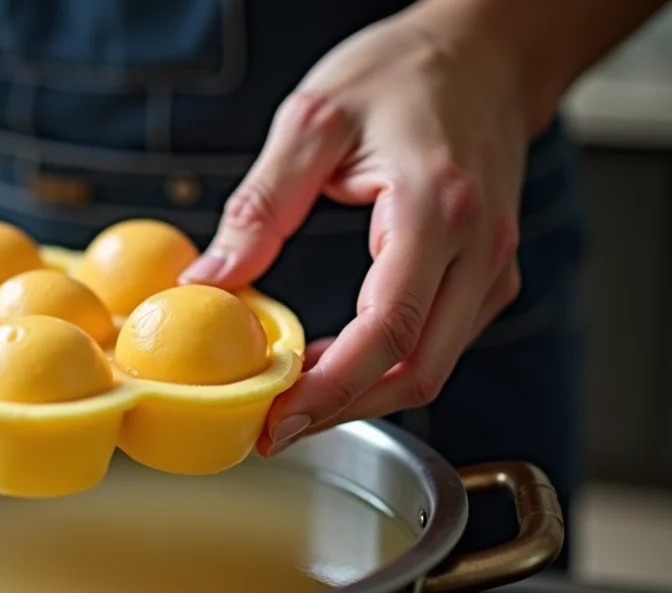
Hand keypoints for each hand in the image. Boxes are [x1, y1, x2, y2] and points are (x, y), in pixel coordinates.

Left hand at [181, 5, 529, 455]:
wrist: (484, 55)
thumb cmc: (402, 75)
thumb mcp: (313, 120)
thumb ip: (260, 206)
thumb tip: (209, 281)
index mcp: (437, 207)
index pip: (389, 329)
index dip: (332, 389)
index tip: (278, 419)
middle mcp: (479, 249)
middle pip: (417, 370)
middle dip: (342, 411)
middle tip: (273, 429)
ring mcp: (492, 268)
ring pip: (431, 368)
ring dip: (362, 396)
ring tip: (292, 399)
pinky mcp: (487, 277)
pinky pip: (439, 345)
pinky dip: (385, 369)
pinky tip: (332, 361)